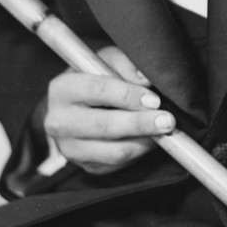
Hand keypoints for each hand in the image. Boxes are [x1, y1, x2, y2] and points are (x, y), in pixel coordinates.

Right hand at [44, 45, 174, 175]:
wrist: (73, 107)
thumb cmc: (94, 78)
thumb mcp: (106, 61)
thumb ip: (125, 64)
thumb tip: (145, 79)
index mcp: (62, 89)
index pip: (98, 91)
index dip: (129, 95)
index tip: (154, 100)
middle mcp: (59, 122)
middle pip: (105, 126)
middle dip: (141, 124)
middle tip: (167, 121)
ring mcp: (70, 148)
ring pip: (114, 152)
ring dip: (144, 142)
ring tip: (162, 131)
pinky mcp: (84, 165)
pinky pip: (117, 165)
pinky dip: (138, 153)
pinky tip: (148, 140)